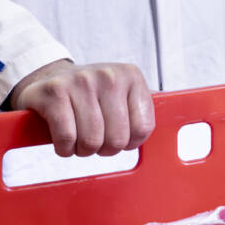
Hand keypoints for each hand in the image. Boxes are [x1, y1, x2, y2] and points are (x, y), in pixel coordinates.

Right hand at [7, 60, 155, 158]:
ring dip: (82, 150)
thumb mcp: (122, 96)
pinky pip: (67, 139)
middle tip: (93, 137)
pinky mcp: (55, 92)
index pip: (142, 130)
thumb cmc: (91, 97)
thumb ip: (142, 113)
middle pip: (117, 140)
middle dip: (103, 148)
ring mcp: (81, 81)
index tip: (115, 134)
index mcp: (131, 76)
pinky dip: (64, 148)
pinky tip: (62, 138)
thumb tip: (175, 136)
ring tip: (77, 136)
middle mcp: (109, 75)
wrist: (49, 79)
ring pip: (92, 142)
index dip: (128, 143)